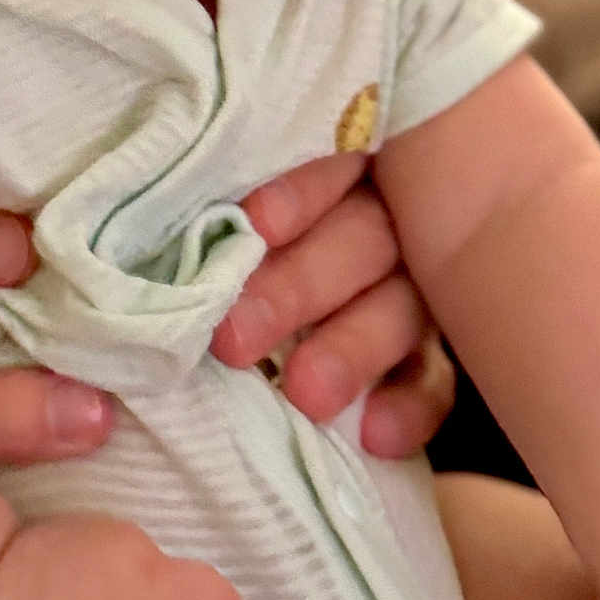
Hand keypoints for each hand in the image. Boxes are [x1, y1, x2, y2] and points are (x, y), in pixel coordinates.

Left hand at [210, 153, 454, 456]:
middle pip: (365, 236)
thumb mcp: (243, 222)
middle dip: (300, 285)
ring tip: (307, 394)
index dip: (301, 192)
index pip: (336, 165)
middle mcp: (392, 220)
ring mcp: (421, 286)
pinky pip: (436, 377)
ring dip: (353, 347)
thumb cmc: (228, 258)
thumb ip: (228, 220)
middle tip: (237, 338)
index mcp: (344, 173)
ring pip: (402, 305)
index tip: (255, 223)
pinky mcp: (432, 355)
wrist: (288, 345)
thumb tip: (163, 224)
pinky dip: (410, 405)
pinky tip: (377, 435)